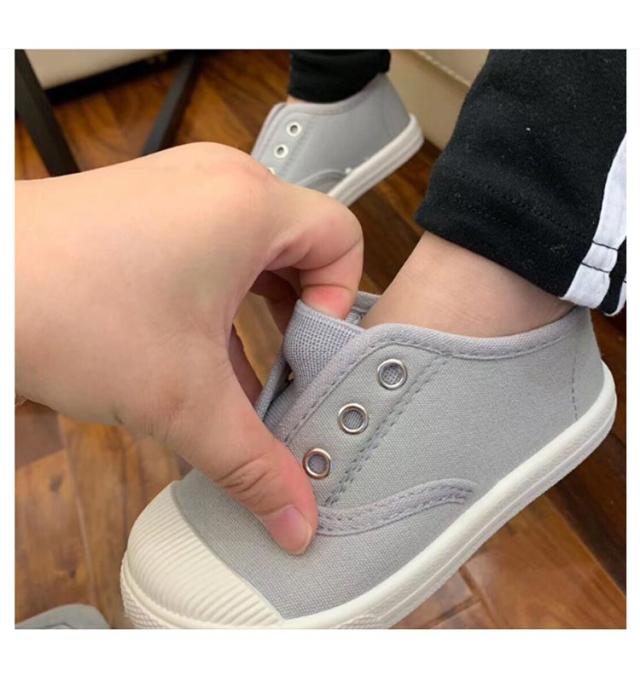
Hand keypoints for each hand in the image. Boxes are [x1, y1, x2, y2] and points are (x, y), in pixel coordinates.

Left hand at [16, 143, 362, 553]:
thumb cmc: (63, 309)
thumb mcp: (182, 399)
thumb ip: (253, 463)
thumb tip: (295, 517)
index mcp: (248, 205)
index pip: (342, 239)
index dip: (338, 302)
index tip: (304, 352)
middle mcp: (219, 182)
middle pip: (301, 244)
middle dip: (298, 312)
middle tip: (281, 364)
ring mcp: (179, 186)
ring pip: (255, 247)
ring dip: (257, 308)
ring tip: (238, 364)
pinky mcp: (147, 202)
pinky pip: (210, 244)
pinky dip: (217, 295)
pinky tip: (196, 348)